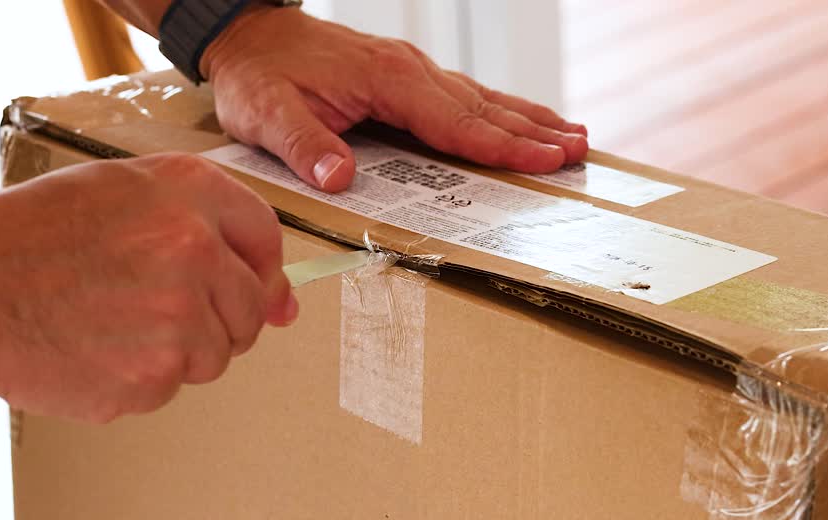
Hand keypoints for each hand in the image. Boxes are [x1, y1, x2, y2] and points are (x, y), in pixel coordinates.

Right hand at [0, 153, 294, 421]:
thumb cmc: (30, 236)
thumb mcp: (121, 194)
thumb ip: (209, 229)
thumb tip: (285, 305)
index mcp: (190, 194)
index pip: (266, 239)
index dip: (256, 268)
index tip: (242, 283)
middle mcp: (195, 253)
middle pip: (251, 310)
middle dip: (215, 316)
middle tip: (150, 305)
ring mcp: (176, 322)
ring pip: (215, 356)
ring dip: (177, 350)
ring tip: (111, 320)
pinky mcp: (151, 380)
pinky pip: (171, 387)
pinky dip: (138, 377)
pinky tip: (93, 347)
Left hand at [202, 6, 588, 191]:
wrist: (248, 35)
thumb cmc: (259, 76)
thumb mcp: (267, 113)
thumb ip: (304, 145)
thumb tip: (339, 177)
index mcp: (386, 80)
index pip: (454, 121)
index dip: (500, 146)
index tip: (543, 162)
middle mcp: (409, 71)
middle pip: (483, 108)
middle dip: (533, 134)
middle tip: (578, 155)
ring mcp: (412, 71)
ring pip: (483, 99)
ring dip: (530, 120)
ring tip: (576, 138)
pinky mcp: (407, 77)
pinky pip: (466, 96)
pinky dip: (503, 110)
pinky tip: (526, 120)